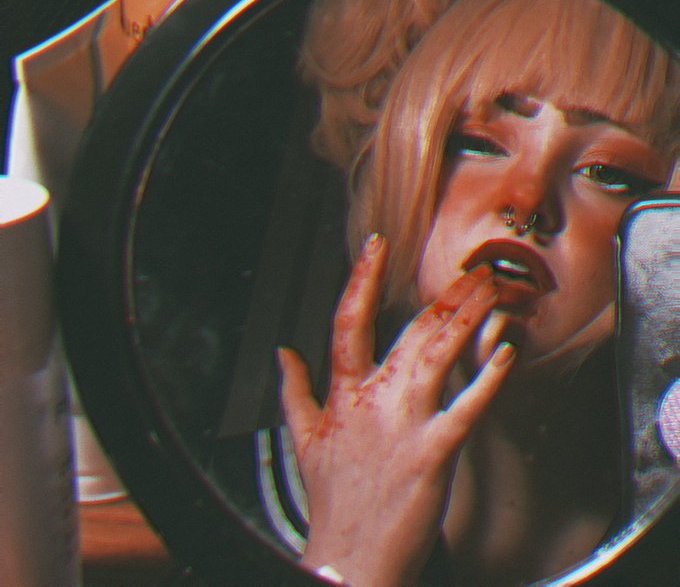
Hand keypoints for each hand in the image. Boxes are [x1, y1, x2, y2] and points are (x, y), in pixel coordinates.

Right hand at [278, 234, 515, 586]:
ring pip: (439, 355)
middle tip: (471, 270)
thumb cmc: (332, 498)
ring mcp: (405, 424)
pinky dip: (488, 378)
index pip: (348, 321)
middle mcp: (375, 400)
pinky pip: (467, 406)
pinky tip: (506, 352)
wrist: (349, 557)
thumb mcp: (302, 437)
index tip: (376, 247)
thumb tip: (282, 353)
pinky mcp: (434, 452)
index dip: (361, 279)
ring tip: (490, 291)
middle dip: (445, 296)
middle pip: (411, 331)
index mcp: (343, 393)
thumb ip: (292, 389)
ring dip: (468, 318)